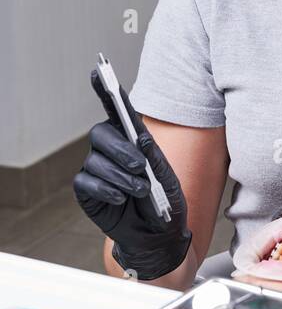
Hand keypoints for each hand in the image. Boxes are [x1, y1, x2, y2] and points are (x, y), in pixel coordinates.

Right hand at [72, 72, 191, 280]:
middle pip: (101, 133)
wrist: (159, 237)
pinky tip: (121, 198)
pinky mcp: (87, 191)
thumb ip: (155, 157)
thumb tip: (141, 138)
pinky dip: (106, 189)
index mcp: (131, 139)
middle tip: (140, 166)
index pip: (116, 110)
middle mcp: (111, 150)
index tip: (99, 71)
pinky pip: (86, 182)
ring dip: (120, 176)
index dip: (106, 90)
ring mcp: (97, 169)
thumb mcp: (168, 178)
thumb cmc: (165, 203)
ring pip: (95, 161)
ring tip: (140, 191)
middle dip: (120, 149)